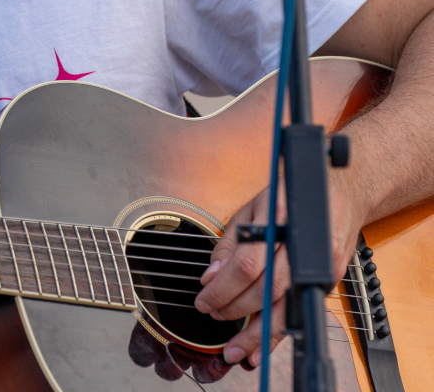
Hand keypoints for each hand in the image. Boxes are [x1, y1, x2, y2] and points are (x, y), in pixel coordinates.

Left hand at [193, 174, 363, 366]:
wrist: (340, 192)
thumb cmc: (290, 196)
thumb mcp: (252, 208)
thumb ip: (230, 243)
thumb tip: (210, 277)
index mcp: (277, 217)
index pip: (247, 262)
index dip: (223, 286)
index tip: (203, 299)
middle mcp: (302, 244)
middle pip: (265, 288)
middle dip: (234, 308)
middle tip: (212, 316)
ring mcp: (320, 264)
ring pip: (285, 308)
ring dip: (257, 334)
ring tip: (235, 350)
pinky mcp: (330, 280)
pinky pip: (299, 311)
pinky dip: (279, 333)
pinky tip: (262, 348)